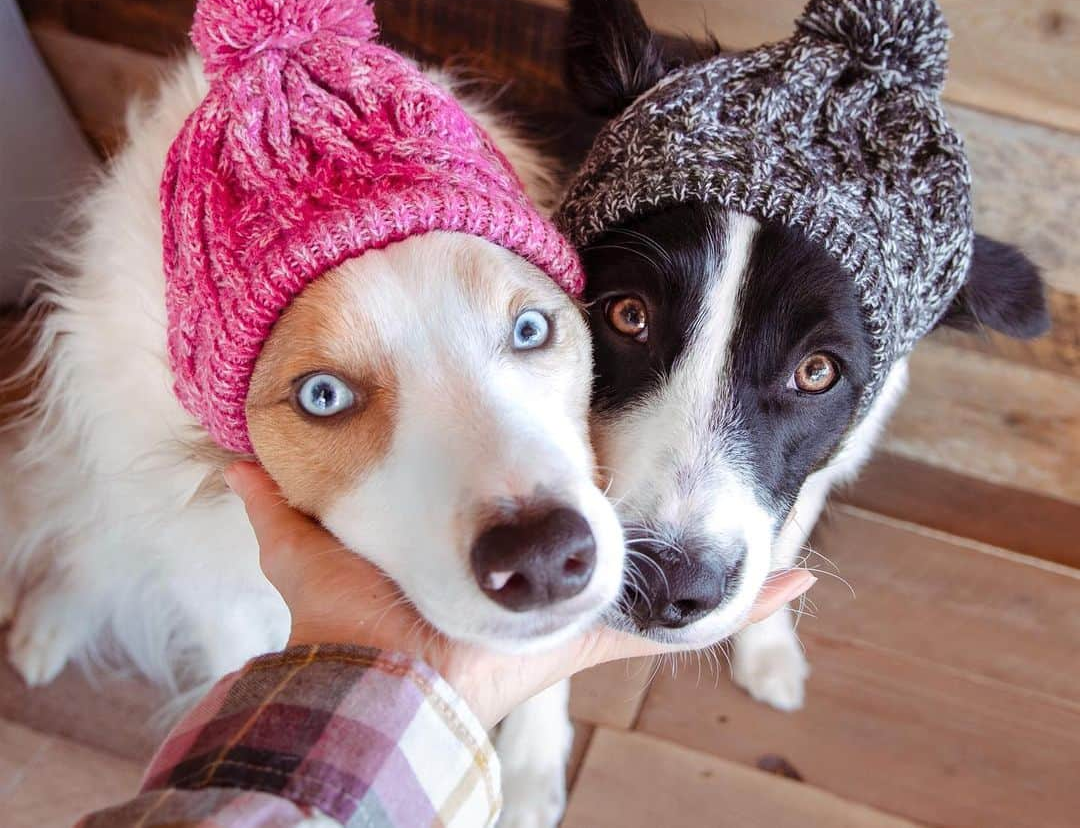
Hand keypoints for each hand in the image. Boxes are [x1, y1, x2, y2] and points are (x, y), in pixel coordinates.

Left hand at [225, 461, 814, 727]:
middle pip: (593, 537)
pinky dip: (738, 602)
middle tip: (683, 460)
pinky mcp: (593, 635)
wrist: (375, 695)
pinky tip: (791, 574)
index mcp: (483, 555)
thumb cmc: (346, 628)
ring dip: (690, 547)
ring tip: (751, 508)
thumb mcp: (310, 548)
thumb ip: (274, 504)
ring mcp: (569, 607)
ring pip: (644, 575)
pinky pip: (671, 624)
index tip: (579, 443)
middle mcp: (532, 579)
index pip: (528, 510)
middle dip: (631, 510)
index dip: (553, 481)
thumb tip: (234, 461)